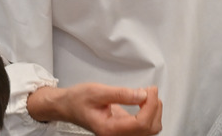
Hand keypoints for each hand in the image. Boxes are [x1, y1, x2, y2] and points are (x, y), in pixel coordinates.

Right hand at [28, 83, 161, 135]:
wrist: (67, 106)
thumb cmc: (77, 100)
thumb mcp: (98, 91)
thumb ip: (121, 93)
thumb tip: (142, 94)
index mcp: (109, 129)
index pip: (140, 124)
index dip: (150, 106)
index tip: (150, 91)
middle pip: (149, 129)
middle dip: (155, 108)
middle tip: (150, 90)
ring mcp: (120, 134)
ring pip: (149, 130)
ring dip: (154, 111)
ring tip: (148, 95)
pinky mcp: (123, 129)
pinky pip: (144, 127)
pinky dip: (149, 113)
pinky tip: (144, 102)